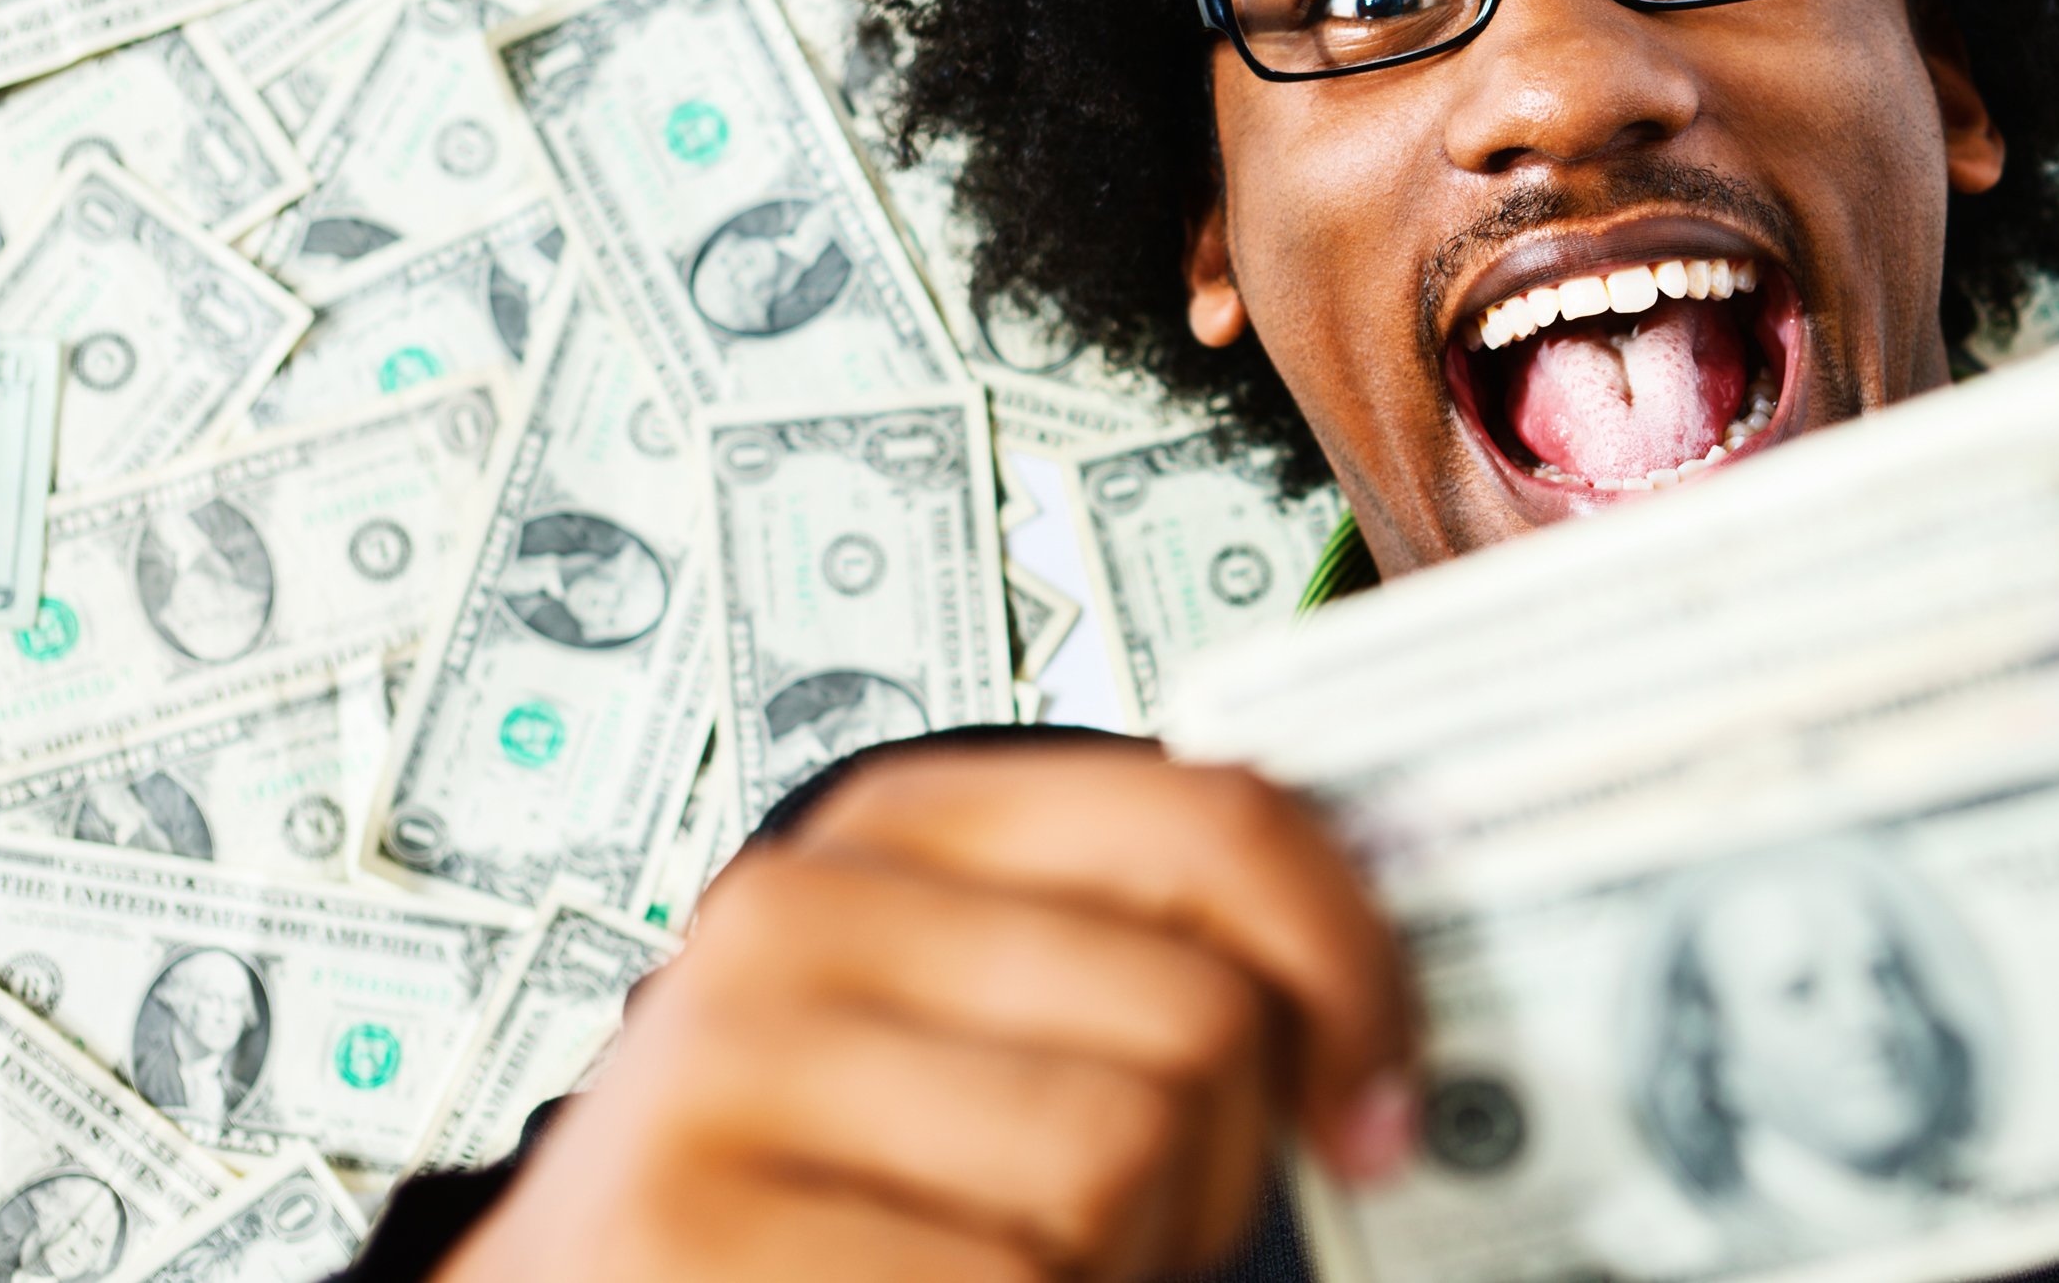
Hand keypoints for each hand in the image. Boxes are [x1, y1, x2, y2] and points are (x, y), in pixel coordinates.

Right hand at [433, 745, 1415, 1282]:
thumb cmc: (828, 1187)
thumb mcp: (977, 1027)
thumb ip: (1132, 965)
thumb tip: (1372, 1013)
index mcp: (898, 826)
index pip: (1216, 820)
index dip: (1351, 964)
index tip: (1377, 1084)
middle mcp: (798, 913)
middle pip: (1196, 1017)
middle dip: (1217, 1166)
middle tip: (1132, 1227)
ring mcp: (722, 1064)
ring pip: (1116, 1155)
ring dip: (1119, 1259)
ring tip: (1015, 1265)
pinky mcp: (681, 1220)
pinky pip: (1013, 1280)